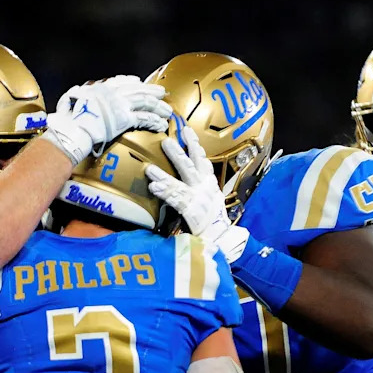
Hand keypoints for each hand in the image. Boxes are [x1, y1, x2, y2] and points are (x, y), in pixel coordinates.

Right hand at [42, 75, 171, 165]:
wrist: (75, 128)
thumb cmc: (71, 117)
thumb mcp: (72, 98)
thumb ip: (79, 95)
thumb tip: (74, 95)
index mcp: (103, 88)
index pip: (122, 81)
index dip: (133, 82)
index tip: (140, 82)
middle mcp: (115, 93)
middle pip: (139, 90)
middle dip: (153, 92)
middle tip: (162, 94)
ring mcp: (121, 105)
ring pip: (146, 103)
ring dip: (158, 107)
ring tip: (167, 111)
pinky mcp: (126, 119)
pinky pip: (145, 118)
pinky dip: (155, 121)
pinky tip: (161, 125)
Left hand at [146, 126, 249, 262]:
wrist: (222, 241)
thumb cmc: (214, 222)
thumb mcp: (212, 202)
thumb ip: (200, 190)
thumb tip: (190, 178)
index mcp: (211, 186)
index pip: (203, 162)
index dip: (195, 146)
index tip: (188, 131)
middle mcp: (205, 190)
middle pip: (191, 167)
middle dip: (179, 153)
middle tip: (166, 141)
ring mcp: (198, 200)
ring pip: (179, 184)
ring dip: (164, 175)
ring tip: (150, 169)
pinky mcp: (192, 212)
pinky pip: (176, 200)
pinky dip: (165, 192)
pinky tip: (154, 186)